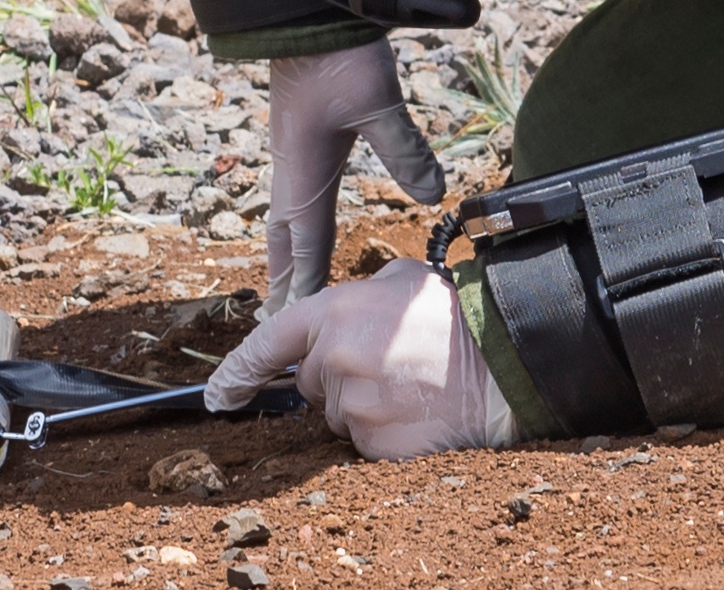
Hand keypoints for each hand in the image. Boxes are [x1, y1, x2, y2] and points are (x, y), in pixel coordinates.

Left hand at [206, 259, 517, 460]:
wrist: (504, 364)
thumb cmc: (455, 318)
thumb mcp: (401, 280)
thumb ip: (354, 293)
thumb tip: (335, 316)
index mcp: (335, 313)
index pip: (267, 344)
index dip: (237, 371)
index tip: (219, 396)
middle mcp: (335, 359)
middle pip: (308, 382)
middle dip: (333, 375)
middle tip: (384, 363)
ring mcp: (353, 405)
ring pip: (334, 414)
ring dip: (359, 403)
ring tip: (406, 385)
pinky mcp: (374, 442)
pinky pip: (359, 440)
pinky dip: (379, 429)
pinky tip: (411, 409)